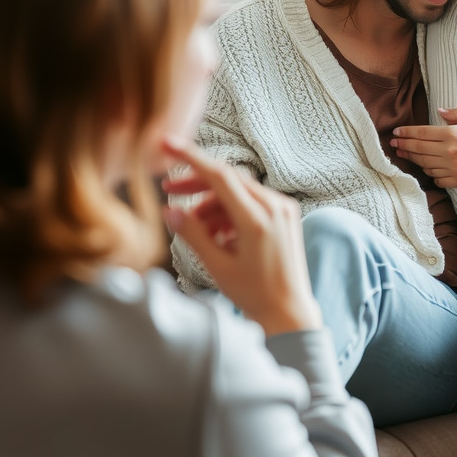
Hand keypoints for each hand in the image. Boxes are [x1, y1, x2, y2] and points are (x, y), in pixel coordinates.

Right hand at [160, 137, 321, 336]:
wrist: (289, 312)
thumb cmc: (254, 295)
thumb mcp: (217, 266)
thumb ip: (193, 234)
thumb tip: (169, 210)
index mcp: (257, 220)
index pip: (219, 175)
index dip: (190, 157)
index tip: (167, 144)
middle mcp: (275, 207)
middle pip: (228, 179)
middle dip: (197, 184)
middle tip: (169, 190)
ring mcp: (283, 209)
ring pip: (238, 191)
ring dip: (212, 202)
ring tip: (196, 228)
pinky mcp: (286, 215)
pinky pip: (252, 201)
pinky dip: (230, 211)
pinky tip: (218, 233)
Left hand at [391, 108, 456, 188]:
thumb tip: (439, 110)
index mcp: (453, 134)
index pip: (422, 133)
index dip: (407, 132)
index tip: (397, 132)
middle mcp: (450, 151)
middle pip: (419, 149)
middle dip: (403, 146)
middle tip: (393, 144)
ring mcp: (454, 168)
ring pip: (425, 165)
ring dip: (413, 160)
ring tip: (404, 155)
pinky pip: (438, 179)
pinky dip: (430, 175)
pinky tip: (428, 170)